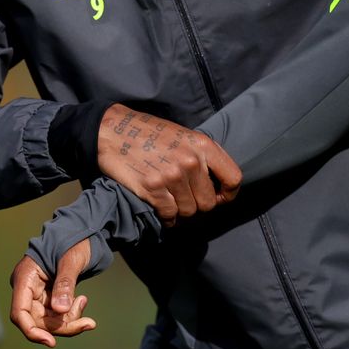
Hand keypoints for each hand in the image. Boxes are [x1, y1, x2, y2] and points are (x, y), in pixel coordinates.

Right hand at [9, 238, 96, 347]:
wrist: (86, 231)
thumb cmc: (75, 240)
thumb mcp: (71, 260)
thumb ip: (65, 284)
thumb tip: (60, 312)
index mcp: (25, 278)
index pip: (20, 313)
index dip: (32, 331)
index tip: (51, 342)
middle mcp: (27, 288)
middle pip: (37, 320)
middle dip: (61, 326)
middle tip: (88, 323)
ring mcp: (38, 293)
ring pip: (49, 320)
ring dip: (69, 320)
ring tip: (85, 304)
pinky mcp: (49, 295)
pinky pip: (57, 314)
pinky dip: (71, 313)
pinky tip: (83, 301)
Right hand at [96, 104, 242, 224]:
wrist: (114, 131)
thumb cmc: (151, 134)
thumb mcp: (185, 136)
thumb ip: (204, 156)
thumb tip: (218, 183)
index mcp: (203, 145)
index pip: (233, 178)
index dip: (228, 193)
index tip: (220, 197)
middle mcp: (190, 161)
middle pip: (209, 202)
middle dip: (199, 204)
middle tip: (187, 198)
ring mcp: (172, 176)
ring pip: (189, 210)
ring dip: (181, 210)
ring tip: (171, 200)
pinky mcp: (152, 188)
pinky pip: (170, 215)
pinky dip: (167, 217)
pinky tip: (161, 209)